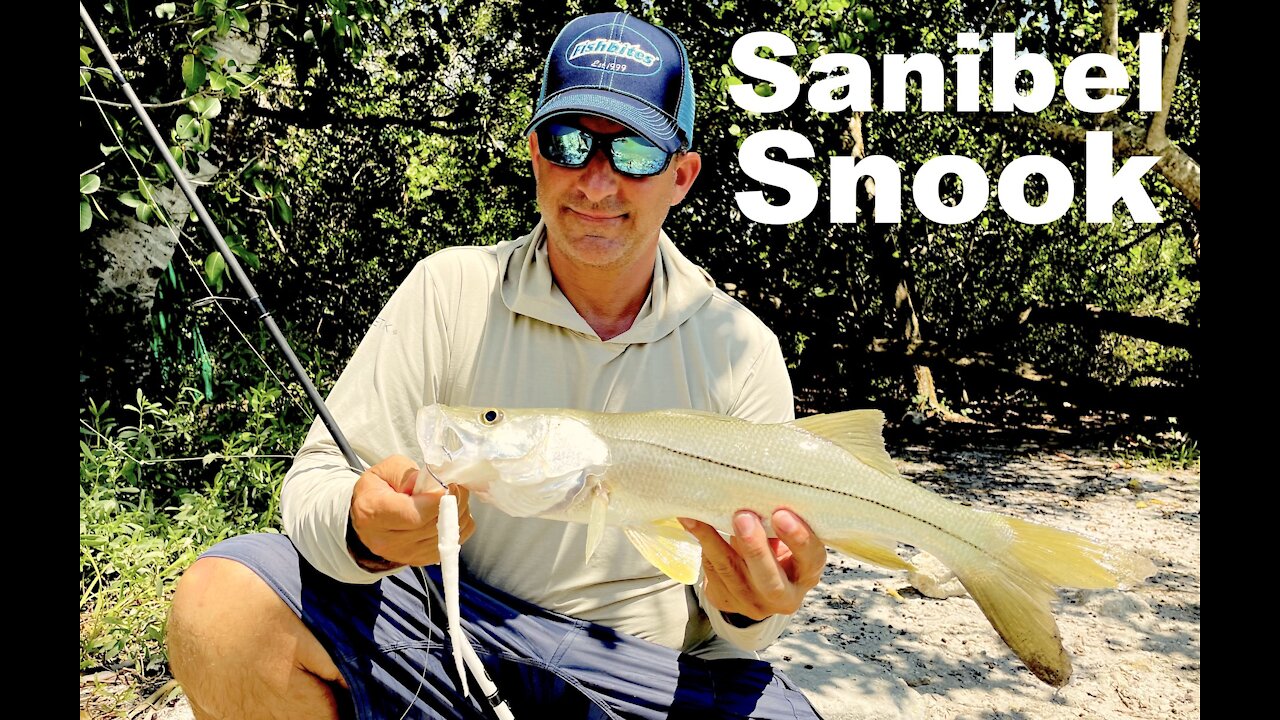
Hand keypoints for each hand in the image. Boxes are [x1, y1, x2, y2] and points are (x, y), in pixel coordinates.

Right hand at [348, 454, 474, 567]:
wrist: (367, 516)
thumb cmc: (377, 490)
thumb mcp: (387, 470)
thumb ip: (410, 474)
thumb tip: (434, 484)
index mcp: (374, 513)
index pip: (414, 514)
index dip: (438, 500)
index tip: (448, 485)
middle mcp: (386, 540)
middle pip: (432, 526)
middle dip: (453, 503)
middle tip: (455, 487)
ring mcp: (403, 555)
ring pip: (446, 537)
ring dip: (457, 515)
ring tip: (451, 499)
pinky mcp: (419, 560)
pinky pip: (452, 545)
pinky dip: (457, 527)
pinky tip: (449, 514)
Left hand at [679, 509, 825, 621]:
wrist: (756, 586)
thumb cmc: (778, 549)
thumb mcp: (786, 539)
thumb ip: (777, 525)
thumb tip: (757, 493)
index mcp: (806, 575)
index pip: (810, 559)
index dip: (798, 539)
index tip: (781, 514)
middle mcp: (784, 597)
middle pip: (770, 581)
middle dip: (755, 549)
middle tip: (743, 517)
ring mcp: (753, 604)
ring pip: (730, 572)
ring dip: (713, 540)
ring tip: (699, 515)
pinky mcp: (726, 601)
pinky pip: (712, 571)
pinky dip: (702, 543)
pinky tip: (690, 522)